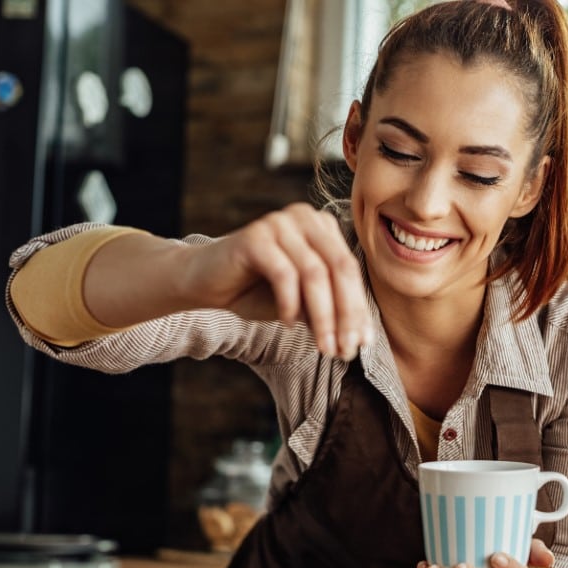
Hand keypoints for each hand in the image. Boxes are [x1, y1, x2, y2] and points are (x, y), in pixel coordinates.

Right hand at [185, 202, 373, 359]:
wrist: (205, 282)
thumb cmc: (257, 291)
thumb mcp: (302, 303)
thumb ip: (329, 311)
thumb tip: (360, 339)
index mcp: (322, 227)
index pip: (350, 270)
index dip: (359, 309)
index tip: (363, 344)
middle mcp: (304, 217)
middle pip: (339, 269)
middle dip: (346, 314)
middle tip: (346, 350)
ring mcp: (279, 223)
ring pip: (315, 273)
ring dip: (323, 316)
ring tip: (324, 346)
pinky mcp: (255, 236)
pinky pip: (284, 274)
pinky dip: (290, 304)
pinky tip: (288, 323)